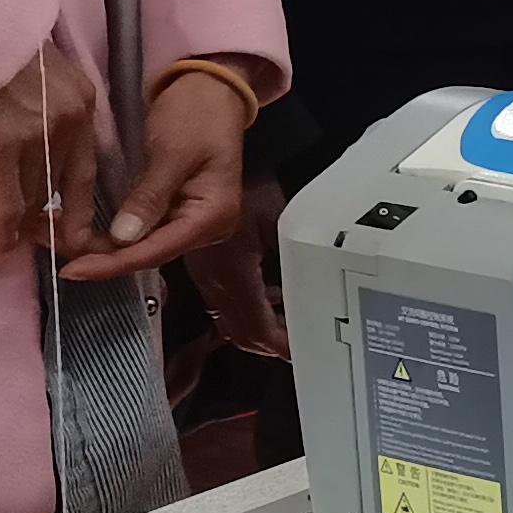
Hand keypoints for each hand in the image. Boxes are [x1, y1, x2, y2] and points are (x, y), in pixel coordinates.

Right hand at [0, 41, 110, 269]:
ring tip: (4, 246)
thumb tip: (28, 133)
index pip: (87, 165)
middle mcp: (69, 121)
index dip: (78, 204)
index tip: (73, 231)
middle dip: (47, 221)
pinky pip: (6, 206)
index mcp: (81, 98)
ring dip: (19, 229)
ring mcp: (36, 136)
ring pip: (34, 199)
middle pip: (60, 187)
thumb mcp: (33, 67)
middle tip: (31, 241)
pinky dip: (0, 235)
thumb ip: (42, 101)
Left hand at [62, 65, 258, 283]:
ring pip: (142, 245)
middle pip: (149, 253)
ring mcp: (190, 220)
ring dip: (105, 249)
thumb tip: (122, 238)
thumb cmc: (196, 114)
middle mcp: (205, 228)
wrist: (209, 90)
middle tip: (57, 256)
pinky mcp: (174, 210)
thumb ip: (149, 196)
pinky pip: (142, 230)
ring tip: (62, 246)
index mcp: (212, 216)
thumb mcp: (172, 151)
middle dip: (104, 258)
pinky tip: (85, 234)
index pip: (157, 250)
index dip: (113, 263)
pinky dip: (113, 234)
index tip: (72, 270)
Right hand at [184, 161, 290, 354]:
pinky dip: (247, 310)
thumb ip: (293, 261)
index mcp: (234, 274)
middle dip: (270, 345)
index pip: (257, 327)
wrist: (205, 160)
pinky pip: (223, 303)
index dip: (281, 345)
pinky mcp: (201, 268)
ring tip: (291, 325)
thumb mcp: (281, 222)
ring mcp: (204, 276)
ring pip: (229, 321)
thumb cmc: (251, 184)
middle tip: (300, 345)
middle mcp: (214, 281)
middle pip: (240, 333)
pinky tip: (270, 296)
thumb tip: (310, 293)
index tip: (304, 352)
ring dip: (258, 329)